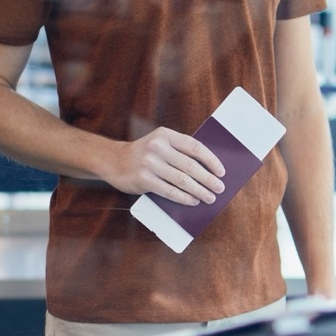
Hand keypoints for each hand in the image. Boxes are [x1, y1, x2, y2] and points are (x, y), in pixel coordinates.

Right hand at [109, 127, 225, 204]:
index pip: (194, 147)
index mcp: (165, 135)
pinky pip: (169, 191)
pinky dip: (184, 198)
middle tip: (219, 188)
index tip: (222, 172)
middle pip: (190, 166)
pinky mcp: (143, 179)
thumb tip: (208, 170)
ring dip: (199, 191)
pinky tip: (193, 201)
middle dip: (208, 179)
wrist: (113, 161)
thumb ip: (179, 152)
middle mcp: (157, 147)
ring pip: (182, 180)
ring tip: (209, 198)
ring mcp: (149, 163)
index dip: (211, 160)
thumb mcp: (159, 144)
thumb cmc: (144, 154)